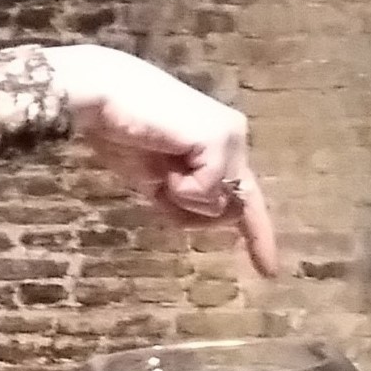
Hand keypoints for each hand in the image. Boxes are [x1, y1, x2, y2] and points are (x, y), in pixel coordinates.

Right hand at [44, 44, 277, 276]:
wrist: (101, 100)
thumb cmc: (121, 135)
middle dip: (191, 211)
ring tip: (158, 168)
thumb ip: (185, 201)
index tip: (268, 270)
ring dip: (182, 199)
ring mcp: (230, 136)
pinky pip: (209, 191)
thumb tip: (217, 216)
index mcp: (219, 145)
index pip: (246, 198)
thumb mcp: (156, 183)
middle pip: (229, 208)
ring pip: (219, 203)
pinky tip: (164, 166)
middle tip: (158, 184)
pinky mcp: (218, 138)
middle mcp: (233, 138)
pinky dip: (181, 189)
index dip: (257, 236)